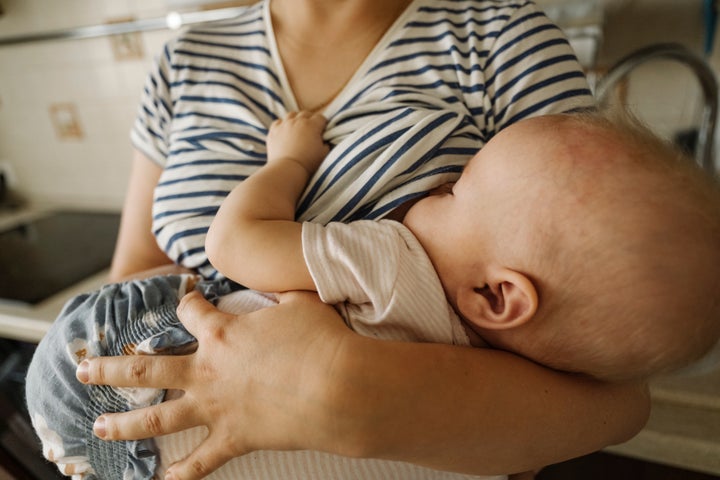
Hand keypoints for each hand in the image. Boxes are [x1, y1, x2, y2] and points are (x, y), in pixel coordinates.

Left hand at [77, 290, 350, 479]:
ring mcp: (216, 407)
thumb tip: (278, 283)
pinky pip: (200, 463)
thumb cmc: (321, 340)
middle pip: (146, 367)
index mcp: (223, 332)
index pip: (190, 312)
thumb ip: (281, 291)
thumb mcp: (301, 302)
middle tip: (85, 368)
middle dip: (111, 367)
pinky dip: (181, 475)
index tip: (185, 297)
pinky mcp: (234, 438)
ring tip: (99, 425)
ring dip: (123, 423)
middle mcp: (207, 369)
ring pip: (156, 417)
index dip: (186, 301)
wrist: (336, 387)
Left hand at [267, 111, 328, 172]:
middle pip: (306, 114)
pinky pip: (278, 122)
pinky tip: (284, 131)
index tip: (323, 130)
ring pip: (291, 115)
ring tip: (297, 128)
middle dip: (310, 119)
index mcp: (312, 125)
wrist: (287, 169)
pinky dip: (282, 125)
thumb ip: (326, 144)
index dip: (323, 124)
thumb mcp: (323, 154)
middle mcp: (298, 121)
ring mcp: (284, 125)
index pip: (321, 118)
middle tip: (311, 129)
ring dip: (296, 119)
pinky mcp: (273, 131)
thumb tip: (324, 141)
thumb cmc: (308, 163)